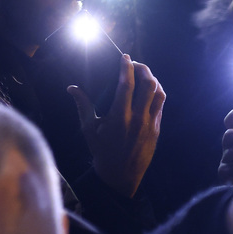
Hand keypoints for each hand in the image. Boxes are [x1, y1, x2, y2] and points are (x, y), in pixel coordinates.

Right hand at [68, 55, 165, 197]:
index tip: (125, 56)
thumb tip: (72, 88)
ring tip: (145, 73)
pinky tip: (151, 89)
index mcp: (119, 117)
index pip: (127, 85)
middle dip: (143, 69)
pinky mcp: (157, 130)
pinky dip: (157, 93)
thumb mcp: (89, 130)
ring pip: (159, 94)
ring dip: (153, 79)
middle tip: (135, 63)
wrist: (121, 177)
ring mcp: (150, 124)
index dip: (126, 68)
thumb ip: (82, 106)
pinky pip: (161, 105)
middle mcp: (138, 119)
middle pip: (148, 85)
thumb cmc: (102, 152)